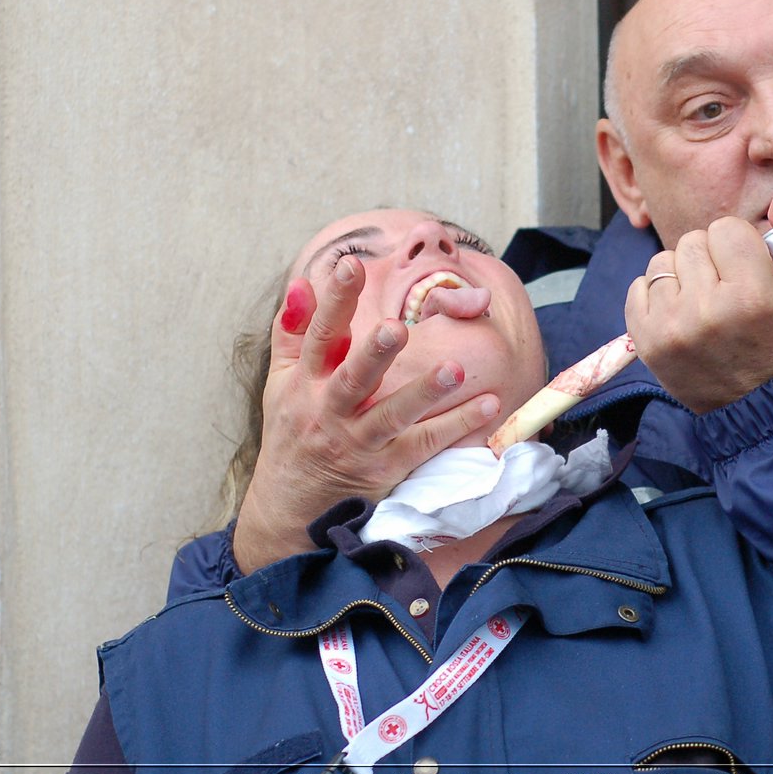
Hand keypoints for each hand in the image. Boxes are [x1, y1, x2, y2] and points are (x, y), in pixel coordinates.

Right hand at [232, 258, 500, 572]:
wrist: (291, 509)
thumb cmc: (292, 431)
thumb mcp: (282, 382)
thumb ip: (292, 330)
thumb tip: (302, 282)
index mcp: (304, 384)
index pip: (318, 335)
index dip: (334, 301)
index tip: (351, 264)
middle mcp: (329, 412)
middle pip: (353, 379)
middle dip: (373, 354)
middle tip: (396, 327)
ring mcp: (359, 442)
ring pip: (393, 415)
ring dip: (425, 392)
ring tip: (456, 368)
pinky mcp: (387, 467)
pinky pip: (425, 444)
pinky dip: (458, 425)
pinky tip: (490, 404)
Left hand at [625, 190, 772, 413]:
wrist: (762, 404)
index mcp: (752, 294)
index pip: (726, 228)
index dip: (739, 245)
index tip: (748, 270)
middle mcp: (708, 311)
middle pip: (693, 241)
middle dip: (711, 258)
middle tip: (728, 289)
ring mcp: (673, 328)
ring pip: (663, 261)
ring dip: (683, 275)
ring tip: (704, 302)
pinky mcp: (647, 342)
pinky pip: (638, 287)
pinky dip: (657, 295)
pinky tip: (682, 313)